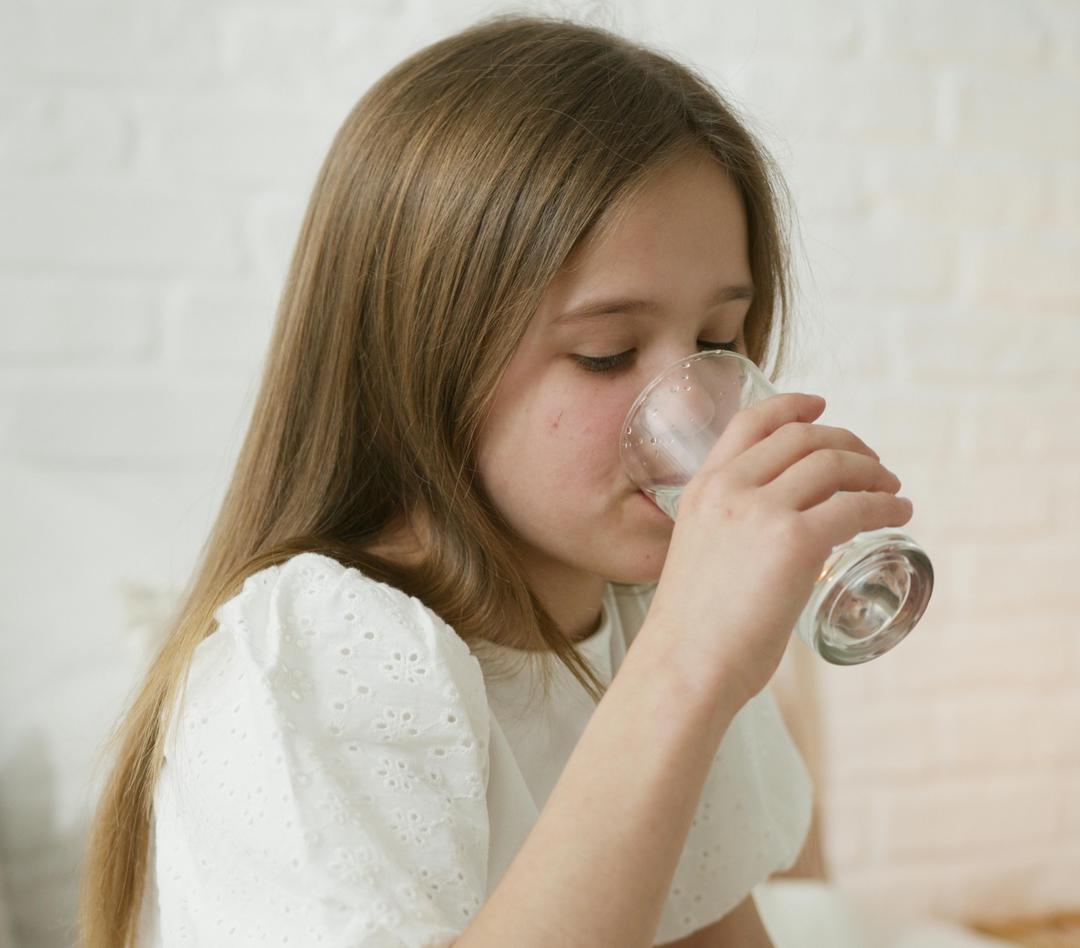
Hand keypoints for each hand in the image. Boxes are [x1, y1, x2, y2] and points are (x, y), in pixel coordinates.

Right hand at [644, 392, 911, 713]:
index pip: (752, 421)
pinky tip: (898, 513)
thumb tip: (767, 542)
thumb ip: (728, 530)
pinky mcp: (796, 542)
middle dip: (848, 442)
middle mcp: (731, 487)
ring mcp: (763, 511)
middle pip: (804, 438)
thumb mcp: (697, 552)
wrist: (685, 663)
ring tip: (891, 487)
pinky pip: (856, 508)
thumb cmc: (693, 627)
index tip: (820, 404)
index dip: (793, 405)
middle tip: (872, 462)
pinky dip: (886, 505)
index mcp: (703, 487)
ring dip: (873, 471)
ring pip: (834, 465)